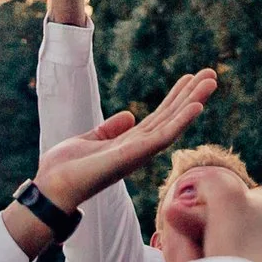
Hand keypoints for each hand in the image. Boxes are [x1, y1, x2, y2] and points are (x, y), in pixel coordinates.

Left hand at [32, 68, 216, 215]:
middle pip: (171, 118)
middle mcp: (139, 149)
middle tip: (211, 74)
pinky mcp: (134, 156)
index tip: (189, 78)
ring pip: (173, 124)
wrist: (51, 187)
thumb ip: (109, 129)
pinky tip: (196, 106)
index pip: (159, 118)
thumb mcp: (88, 139)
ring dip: (193, 102)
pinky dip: (181, 121)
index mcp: (129, 145)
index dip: (175, 98)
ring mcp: (139, 153)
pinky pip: (163, 137)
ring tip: (211, 81)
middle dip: (191, 96)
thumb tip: (129, 115)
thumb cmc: (65, 169)